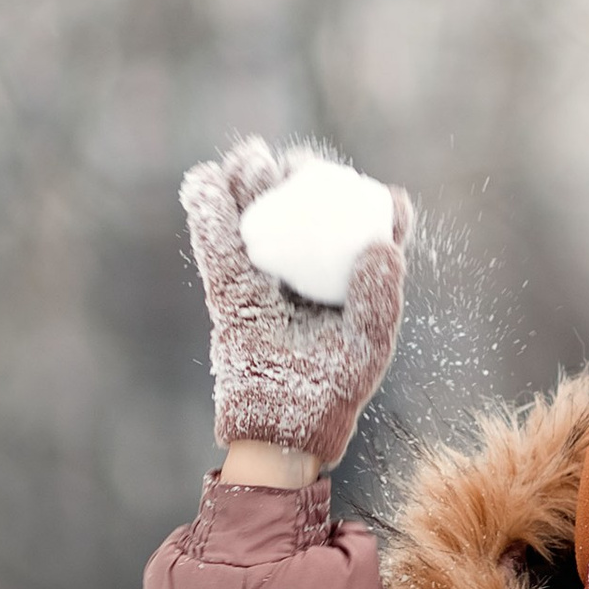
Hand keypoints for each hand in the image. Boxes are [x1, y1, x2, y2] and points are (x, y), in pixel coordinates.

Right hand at [179, 136, 411, 467]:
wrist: (281, 429)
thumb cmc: (333, 392)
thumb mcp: (368, 348)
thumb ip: (381, 301)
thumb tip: (384, 246)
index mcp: (345, 281)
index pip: (359, 227)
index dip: (363, 198)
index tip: (369, 190)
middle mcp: (305, 272)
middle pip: (302, 208)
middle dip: (297, 176)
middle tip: (297, 166)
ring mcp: (263, 278)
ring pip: (254, 216)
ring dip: (247, 180)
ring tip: (250, 159)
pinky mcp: (227, 291)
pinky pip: (214, 246)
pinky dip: (206, 211)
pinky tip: (204, 182)